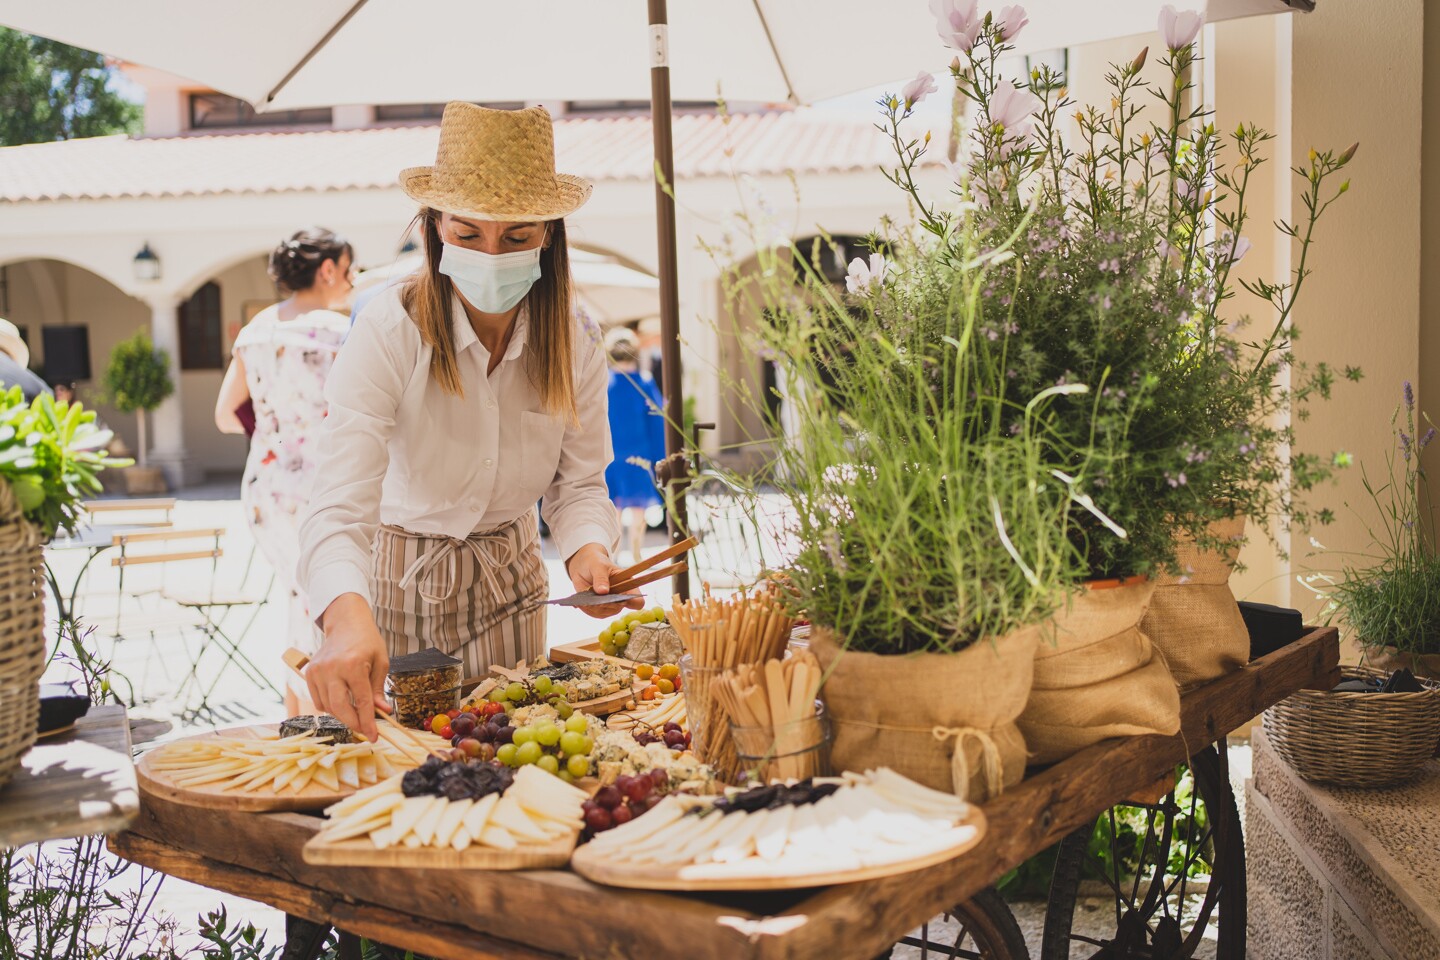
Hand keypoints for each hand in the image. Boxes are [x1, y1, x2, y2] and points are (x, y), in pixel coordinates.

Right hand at [308, 593, 389, 741]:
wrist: (346, 623)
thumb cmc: (367, 642)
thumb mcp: (381, 662)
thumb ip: (378, 689)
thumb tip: (382, 711)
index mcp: (353, 665)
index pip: (361, 701)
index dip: (368, 722)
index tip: (374, 737)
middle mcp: (332, 668)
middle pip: (340, 708)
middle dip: (353, 723)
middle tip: (364, 730)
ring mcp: (318, 671)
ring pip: (328, 707)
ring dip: (342, 714)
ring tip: (355, 710)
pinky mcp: (309, 672)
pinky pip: (318, 699)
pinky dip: (330, 705)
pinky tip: (342, 698)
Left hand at [566, 542, 643, 619]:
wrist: (584, 565)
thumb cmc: (596, 562)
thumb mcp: (599, 565)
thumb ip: (601, 577)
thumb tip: (603, 591)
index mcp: (628, 585)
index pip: (638, 601)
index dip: (633, 602)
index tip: (621, 598)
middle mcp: (621, 598)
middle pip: (618, 608)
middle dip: (606, 603)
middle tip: (595, 594)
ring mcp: (610, 605)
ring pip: (605, 613)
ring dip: (594, 607)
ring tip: (586, 596)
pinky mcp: (599, 609)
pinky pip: (594, 614)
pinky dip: (587, 609)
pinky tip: (582, 600)